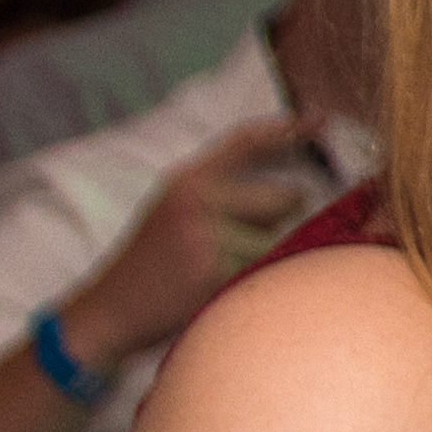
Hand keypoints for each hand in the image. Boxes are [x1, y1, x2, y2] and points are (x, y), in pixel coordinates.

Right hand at [59, 117, 324, 371]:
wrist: (109, 310)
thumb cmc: (153, 263)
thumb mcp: (175, 211)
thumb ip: (221, 193)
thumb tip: (295, 191)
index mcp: (186, 179)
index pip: (246, 142)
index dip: (287, 129)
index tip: (323, 120)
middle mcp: (197, 198)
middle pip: (285, 197)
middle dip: (282, 221)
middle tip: (244, 244)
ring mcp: (206, 234)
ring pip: (284, 237)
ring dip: (273, 253)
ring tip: (229, 267)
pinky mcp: (216, 270)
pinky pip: (270, 269)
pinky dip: (265, 279)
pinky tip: (229, 287)